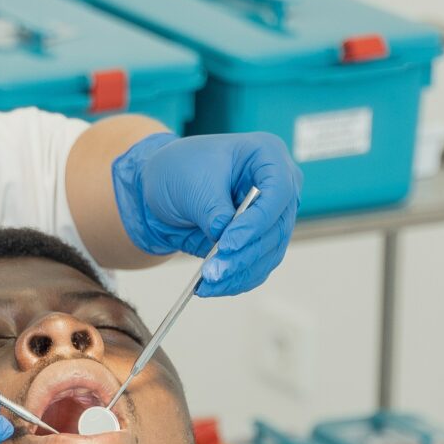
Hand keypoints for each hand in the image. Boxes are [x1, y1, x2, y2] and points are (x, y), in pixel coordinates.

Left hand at [111, 132, 300, 294]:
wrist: (165, 185)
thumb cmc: (179, 169)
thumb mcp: (192, 183)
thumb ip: (213, 212)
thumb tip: (226, 242)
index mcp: (266, 156)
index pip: (278, 191)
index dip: (256, 221)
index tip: (228, 243)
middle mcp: (278, 187)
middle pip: (276, 227)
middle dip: (244, 254)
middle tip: (213, 272)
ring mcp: (272, 216)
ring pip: (269, 252)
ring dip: (239, 272)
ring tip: (207, 283)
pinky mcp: (260, 241)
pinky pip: (258, 267)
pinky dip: (236, 280)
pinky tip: (214, 287)